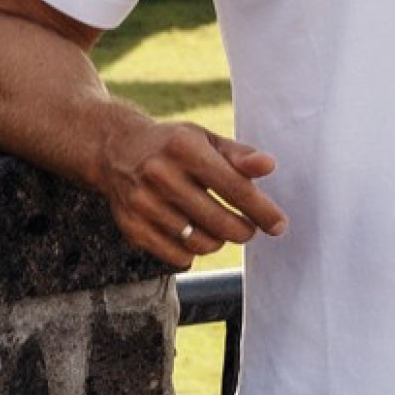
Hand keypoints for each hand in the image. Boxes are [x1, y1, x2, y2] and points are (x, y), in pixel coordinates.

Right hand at [95, 116, 285, 269]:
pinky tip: (196, 236)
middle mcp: (160, 175)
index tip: (279, 224)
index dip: (262, 210)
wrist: (115, 149)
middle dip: (243, 230)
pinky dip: (194, 252)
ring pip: (199, 242)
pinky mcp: (131, 226)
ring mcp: (142, 203)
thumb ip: (239, 155)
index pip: (234, 188)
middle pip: (218, 221)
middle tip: (249, 229)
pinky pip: (176, 255)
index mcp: (184, 148)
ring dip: (219, 241)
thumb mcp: (205, 139)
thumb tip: (269, 166)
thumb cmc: (173, 145)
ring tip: (220, 228)